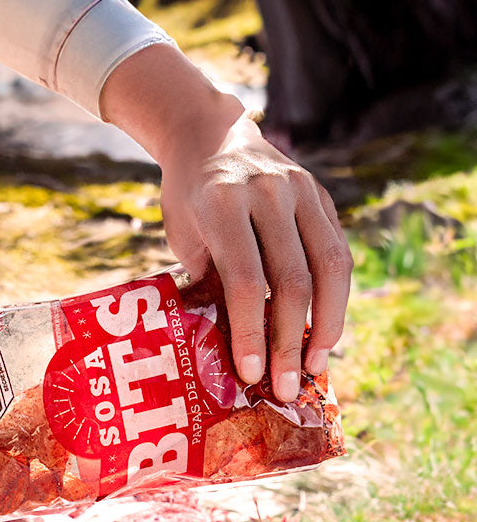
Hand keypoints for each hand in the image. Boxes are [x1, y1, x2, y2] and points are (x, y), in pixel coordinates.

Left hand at [98, 46, 351, 401]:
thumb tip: (234, 348)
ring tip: (315, 365)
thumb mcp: (183, 237)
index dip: (251, 332)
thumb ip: (208, 280)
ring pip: (328, 267)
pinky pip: (337, 252)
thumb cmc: (187, 199)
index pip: (245, 280)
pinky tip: (326, 332)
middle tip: (287, 387)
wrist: (208, 135)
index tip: (250, 374)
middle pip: (291, 279)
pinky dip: (335, 297)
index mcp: (223, 205)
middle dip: (289, 341)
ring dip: (326, 324)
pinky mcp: (322, 195)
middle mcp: (268, 194)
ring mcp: (301, 191)